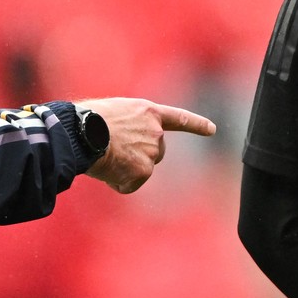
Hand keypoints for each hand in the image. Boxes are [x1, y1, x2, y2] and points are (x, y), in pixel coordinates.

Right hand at [79, 98, 216, 193]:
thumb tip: (121, 144)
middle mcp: (156, 132)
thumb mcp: (114, 113)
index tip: (212, 129)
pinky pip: (129, 184)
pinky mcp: (144, 172)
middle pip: (156, 152)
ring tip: (105, 156)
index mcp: (149, 112)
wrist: (84, 133)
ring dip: (125, 169)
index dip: (197, 124)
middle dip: (140, 156)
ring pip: (141, 169)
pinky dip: (118, 182)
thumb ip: (129, 125)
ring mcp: (152, 153)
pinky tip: (106, 170)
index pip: (179, 119)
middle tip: (115, 151)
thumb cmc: (88, 120)